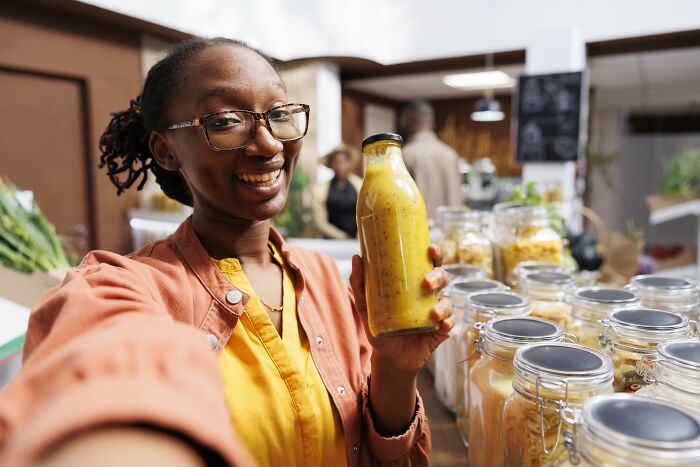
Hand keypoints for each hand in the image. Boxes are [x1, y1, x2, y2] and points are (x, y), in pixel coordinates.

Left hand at [350, 244, 453, 373]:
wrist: (388, 356)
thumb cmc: (381, 326)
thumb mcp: (366, 305)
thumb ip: (360, 284)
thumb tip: (357, 257)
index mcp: (415, 283)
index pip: (429, 263)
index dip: (435, 253)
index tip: (431, 249)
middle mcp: (429, 295)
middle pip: (442, 277)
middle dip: (438, 277)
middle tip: (427, 283)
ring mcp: (437, 312)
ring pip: (447, 301)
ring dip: (443, 305)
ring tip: (433, 313)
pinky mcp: (441, 330)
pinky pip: (450, 323)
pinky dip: (448, 322)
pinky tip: (442, 324)